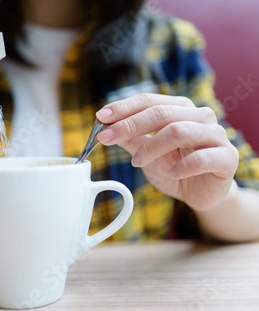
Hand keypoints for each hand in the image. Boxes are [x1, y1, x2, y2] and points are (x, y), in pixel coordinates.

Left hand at [96, 93, 238, 211]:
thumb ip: (129, 139)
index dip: (123, 108)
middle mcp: (200, 116)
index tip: (100, 117)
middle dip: (129, 125)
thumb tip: (104, 128)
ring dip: (151, 147)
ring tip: (137, 162)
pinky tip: (170, 173)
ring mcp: (216, 135)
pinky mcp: (227, 158)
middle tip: (106, 138)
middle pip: (161, 113)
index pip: (148, 101)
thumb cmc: (173, 167)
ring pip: (178, 131)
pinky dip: (181, 166)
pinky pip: (201, 158)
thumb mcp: (145, 153)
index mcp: (180, 108)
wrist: (201, 193)